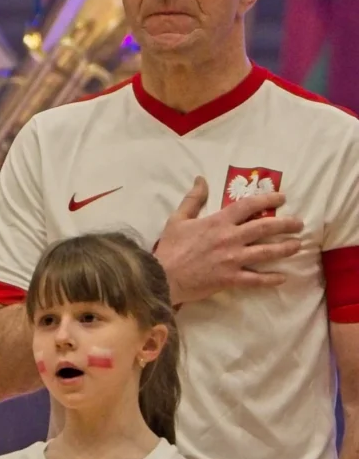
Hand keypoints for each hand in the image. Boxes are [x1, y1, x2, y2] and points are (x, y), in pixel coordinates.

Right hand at [153, 177, 303, 305]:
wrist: (161, 277)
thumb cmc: (169, 248)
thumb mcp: (177, 219)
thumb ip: (193, 200)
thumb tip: (201, 180)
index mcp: (218, 222)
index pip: (249, 206)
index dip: (268, 199)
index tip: (282, 198)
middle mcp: (230, 238)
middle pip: (265, 227)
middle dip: (286, 224)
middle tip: (298, 224)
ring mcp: (232, 259)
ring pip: (266, 252)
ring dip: (285, 248)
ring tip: (297, 245)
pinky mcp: (230, 278)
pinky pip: (256, 279)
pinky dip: (270, 279)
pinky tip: (283, 277)